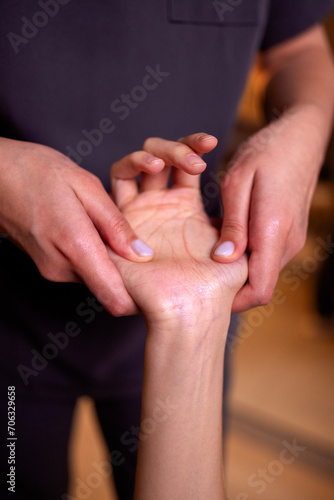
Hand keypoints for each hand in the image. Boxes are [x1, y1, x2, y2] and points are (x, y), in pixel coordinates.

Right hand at [0, 138, 160, 315]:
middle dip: (130, 276)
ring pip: (96, 278)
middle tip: (144, 249)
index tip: (159, 286)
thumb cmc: (37, 172)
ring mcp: (53, 270)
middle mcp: (62, 268)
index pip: (115, 298)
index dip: (140, 300)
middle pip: (109, 289)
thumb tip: (143, 255)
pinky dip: (95, 257)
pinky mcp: (49, 266)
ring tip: (117, 233)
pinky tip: (97, 232)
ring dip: (111, 263)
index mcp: (76, 246)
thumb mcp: (86, 187)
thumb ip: (116, 225)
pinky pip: (82, 269)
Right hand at [108, 133, 247, 330]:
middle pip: (161, 157)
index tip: (211, 141)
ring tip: (172, 161)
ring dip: (154, 151)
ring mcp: (140, 210)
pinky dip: (132, 164)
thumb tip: (249, 199)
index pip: (186, 163)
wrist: (191, 307)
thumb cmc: (218, 283)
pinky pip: (118, 180)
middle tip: (196, 159)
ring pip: (138, 163)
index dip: (194, 145)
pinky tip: (154, 168)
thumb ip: (239, 221)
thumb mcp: (238, 245)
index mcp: (185, 207)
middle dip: (176, 146)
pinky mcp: (122, 218)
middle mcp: (160, 205)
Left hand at [211, 106, 323, 311]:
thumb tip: (223, 260)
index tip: (203, 297)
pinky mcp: (289, 233)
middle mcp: (288, 242)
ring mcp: (292, 239)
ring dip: (237, 271)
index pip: (259, 290)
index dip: (232, 302)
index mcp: (273, 232)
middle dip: (230, 288)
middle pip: (260, 286)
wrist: (300, 136)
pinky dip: (246, 256)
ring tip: (207, 257)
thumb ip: (233, 224)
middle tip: (197, 278)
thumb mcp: (239, 182)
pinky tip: (226, 239)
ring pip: (262, 272)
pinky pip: (266, 256)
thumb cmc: (267, 152)